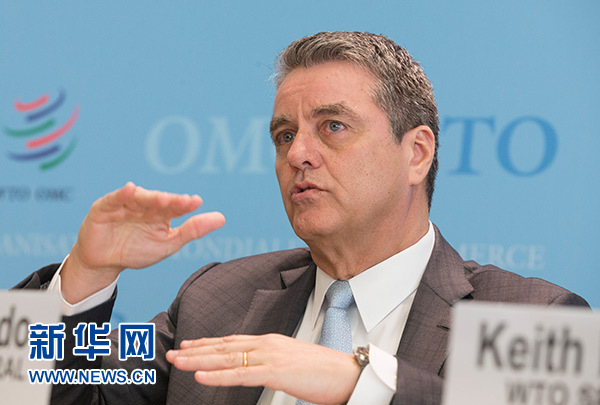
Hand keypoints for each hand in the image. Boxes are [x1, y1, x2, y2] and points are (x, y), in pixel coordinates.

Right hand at [61, 182, 224, 302]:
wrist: (105, 264)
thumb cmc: (137, 251)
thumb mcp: (168, 244)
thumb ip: (192, 231)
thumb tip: (222, 218)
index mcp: (161, 213)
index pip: (175, 207)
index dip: (185, 204)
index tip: (196, 202)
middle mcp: (144, 205)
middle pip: (158, 200)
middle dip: (170, 200)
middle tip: (182, 201)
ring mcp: (124, 205)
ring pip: (139, 198)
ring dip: (150, 197)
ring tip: (163, 199)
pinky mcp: (104, 208)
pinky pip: (114, 199)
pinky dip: (122, 194)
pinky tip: (131, 189)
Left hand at [166, 334, 360, 404]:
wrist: (347, 373)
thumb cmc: (323, 371)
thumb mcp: (291, 362)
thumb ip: (271, 362)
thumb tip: (257, 368)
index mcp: (270, 342)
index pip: (232, 341)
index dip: (208, 343)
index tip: (189, 346)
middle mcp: (266, 344)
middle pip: (224, 346)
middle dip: (196, 350)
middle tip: (173, 353)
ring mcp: (270, 356)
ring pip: (227, 357)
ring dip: (199, 360)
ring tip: (178, 362)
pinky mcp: (276, 372)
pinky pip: (241, 374)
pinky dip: (218, 375)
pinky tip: (201, 376)